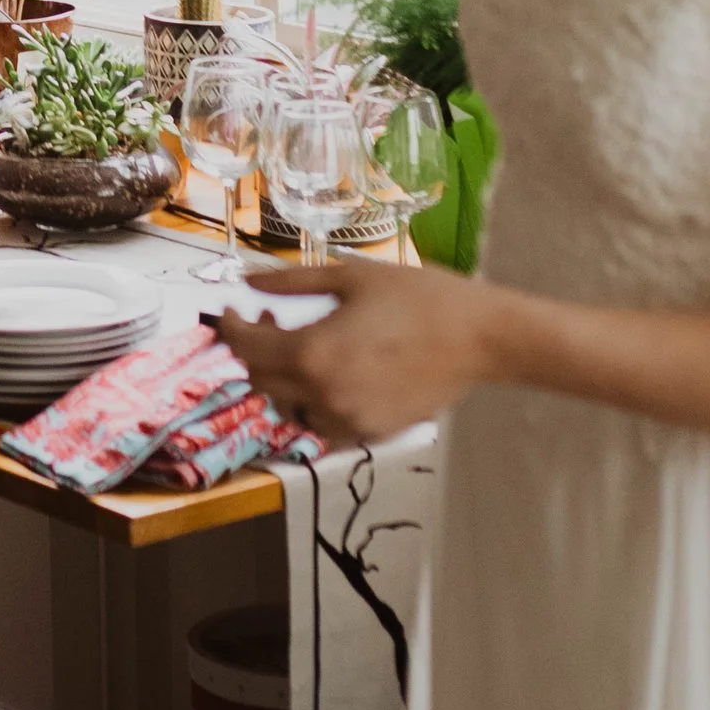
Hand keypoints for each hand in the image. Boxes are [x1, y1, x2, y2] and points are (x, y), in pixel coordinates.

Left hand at [220, 258, 503, 446]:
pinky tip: (329, 375)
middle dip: (254, 350)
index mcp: (313, 353)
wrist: (479, 337)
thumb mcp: (351, 275)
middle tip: (269, 318)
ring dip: (282, 379)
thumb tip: (246, 280)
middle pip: (261, 381)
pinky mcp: (372, 433)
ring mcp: (348, 420)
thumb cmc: (417, 296)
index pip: (247, 348)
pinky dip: (312, 404)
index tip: (230, 309)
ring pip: (288, 409)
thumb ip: (291, 281)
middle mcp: (324, 395)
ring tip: (302, 347)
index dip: (230, 327)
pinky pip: (322, 426)